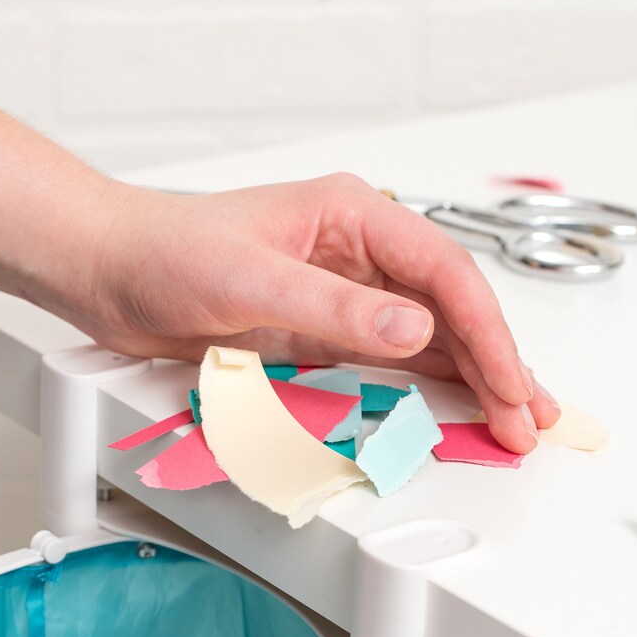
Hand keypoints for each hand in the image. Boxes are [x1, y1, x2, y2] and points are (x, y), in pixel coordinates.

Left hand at [74, 174, 559, 453]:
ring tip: (514, 421)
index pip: (444, 275)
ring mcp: (341, 292)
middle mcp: (357, 251)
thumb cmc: (163, 254)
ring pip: (429, 336)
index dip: (487, 334)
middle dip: (496, 363)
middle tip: (530, 420)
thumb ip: (334, 309)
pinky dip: (427, 386)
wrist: (106, 270)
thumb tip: (413, 332)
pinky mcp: (319, 329)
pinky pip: (389, 360)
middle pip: (449, 308)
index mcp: (352, 215)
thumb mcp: (250, 279)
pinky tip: (457, 408)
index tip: (510, 385)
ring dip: (472, 378)